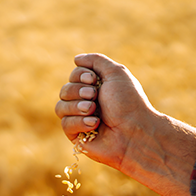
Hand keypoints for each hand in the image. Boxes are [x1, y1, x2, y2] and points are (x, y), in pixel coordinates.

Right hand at [55, 53, 195, 195]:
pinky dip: (79, 122)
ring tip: (93, 110)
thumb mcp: (116, 73)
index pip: (73, 76)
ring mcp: (80, 120)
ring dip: (77, 106)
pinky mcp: (76, 136)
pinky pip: (65, 124)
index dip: (80, 76)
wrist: (135, 131)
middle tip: (94, 96)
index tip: (93, 80)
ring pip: (60, 107)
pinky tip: (95, 124)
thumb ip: (96, 60)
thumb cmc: (128, 103)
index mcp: (96, 88)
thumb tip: (76, 59)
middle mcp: (86, 103)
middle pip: (64, 90)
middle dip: (78, 91)